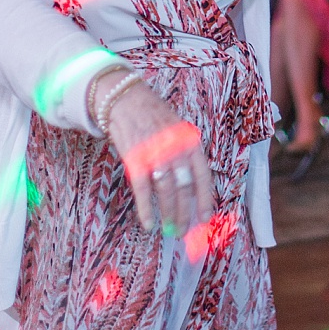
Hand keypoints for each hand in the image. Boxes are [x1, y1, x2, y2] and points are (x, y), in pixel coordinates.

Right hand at [98, 70, 214, 240]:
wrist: (124, 98)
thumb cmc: (153, 116)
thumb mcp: (177, 129)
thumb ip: (184, 155)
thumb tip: (191, 188)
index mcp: (189, 140)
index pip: (202, 175)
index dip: (204, 199)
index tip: (204, 219)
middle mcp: (175, 146)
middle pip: (184, 187)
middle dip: (185, 213)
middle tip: (184, 231)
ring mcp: (155, 151)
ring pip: (166, 191)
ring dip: (169, 214)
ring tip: (170, 229)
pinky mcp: (134, 157)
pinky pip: (143, 189)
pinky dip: (146, 209)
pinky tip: (148, 223)